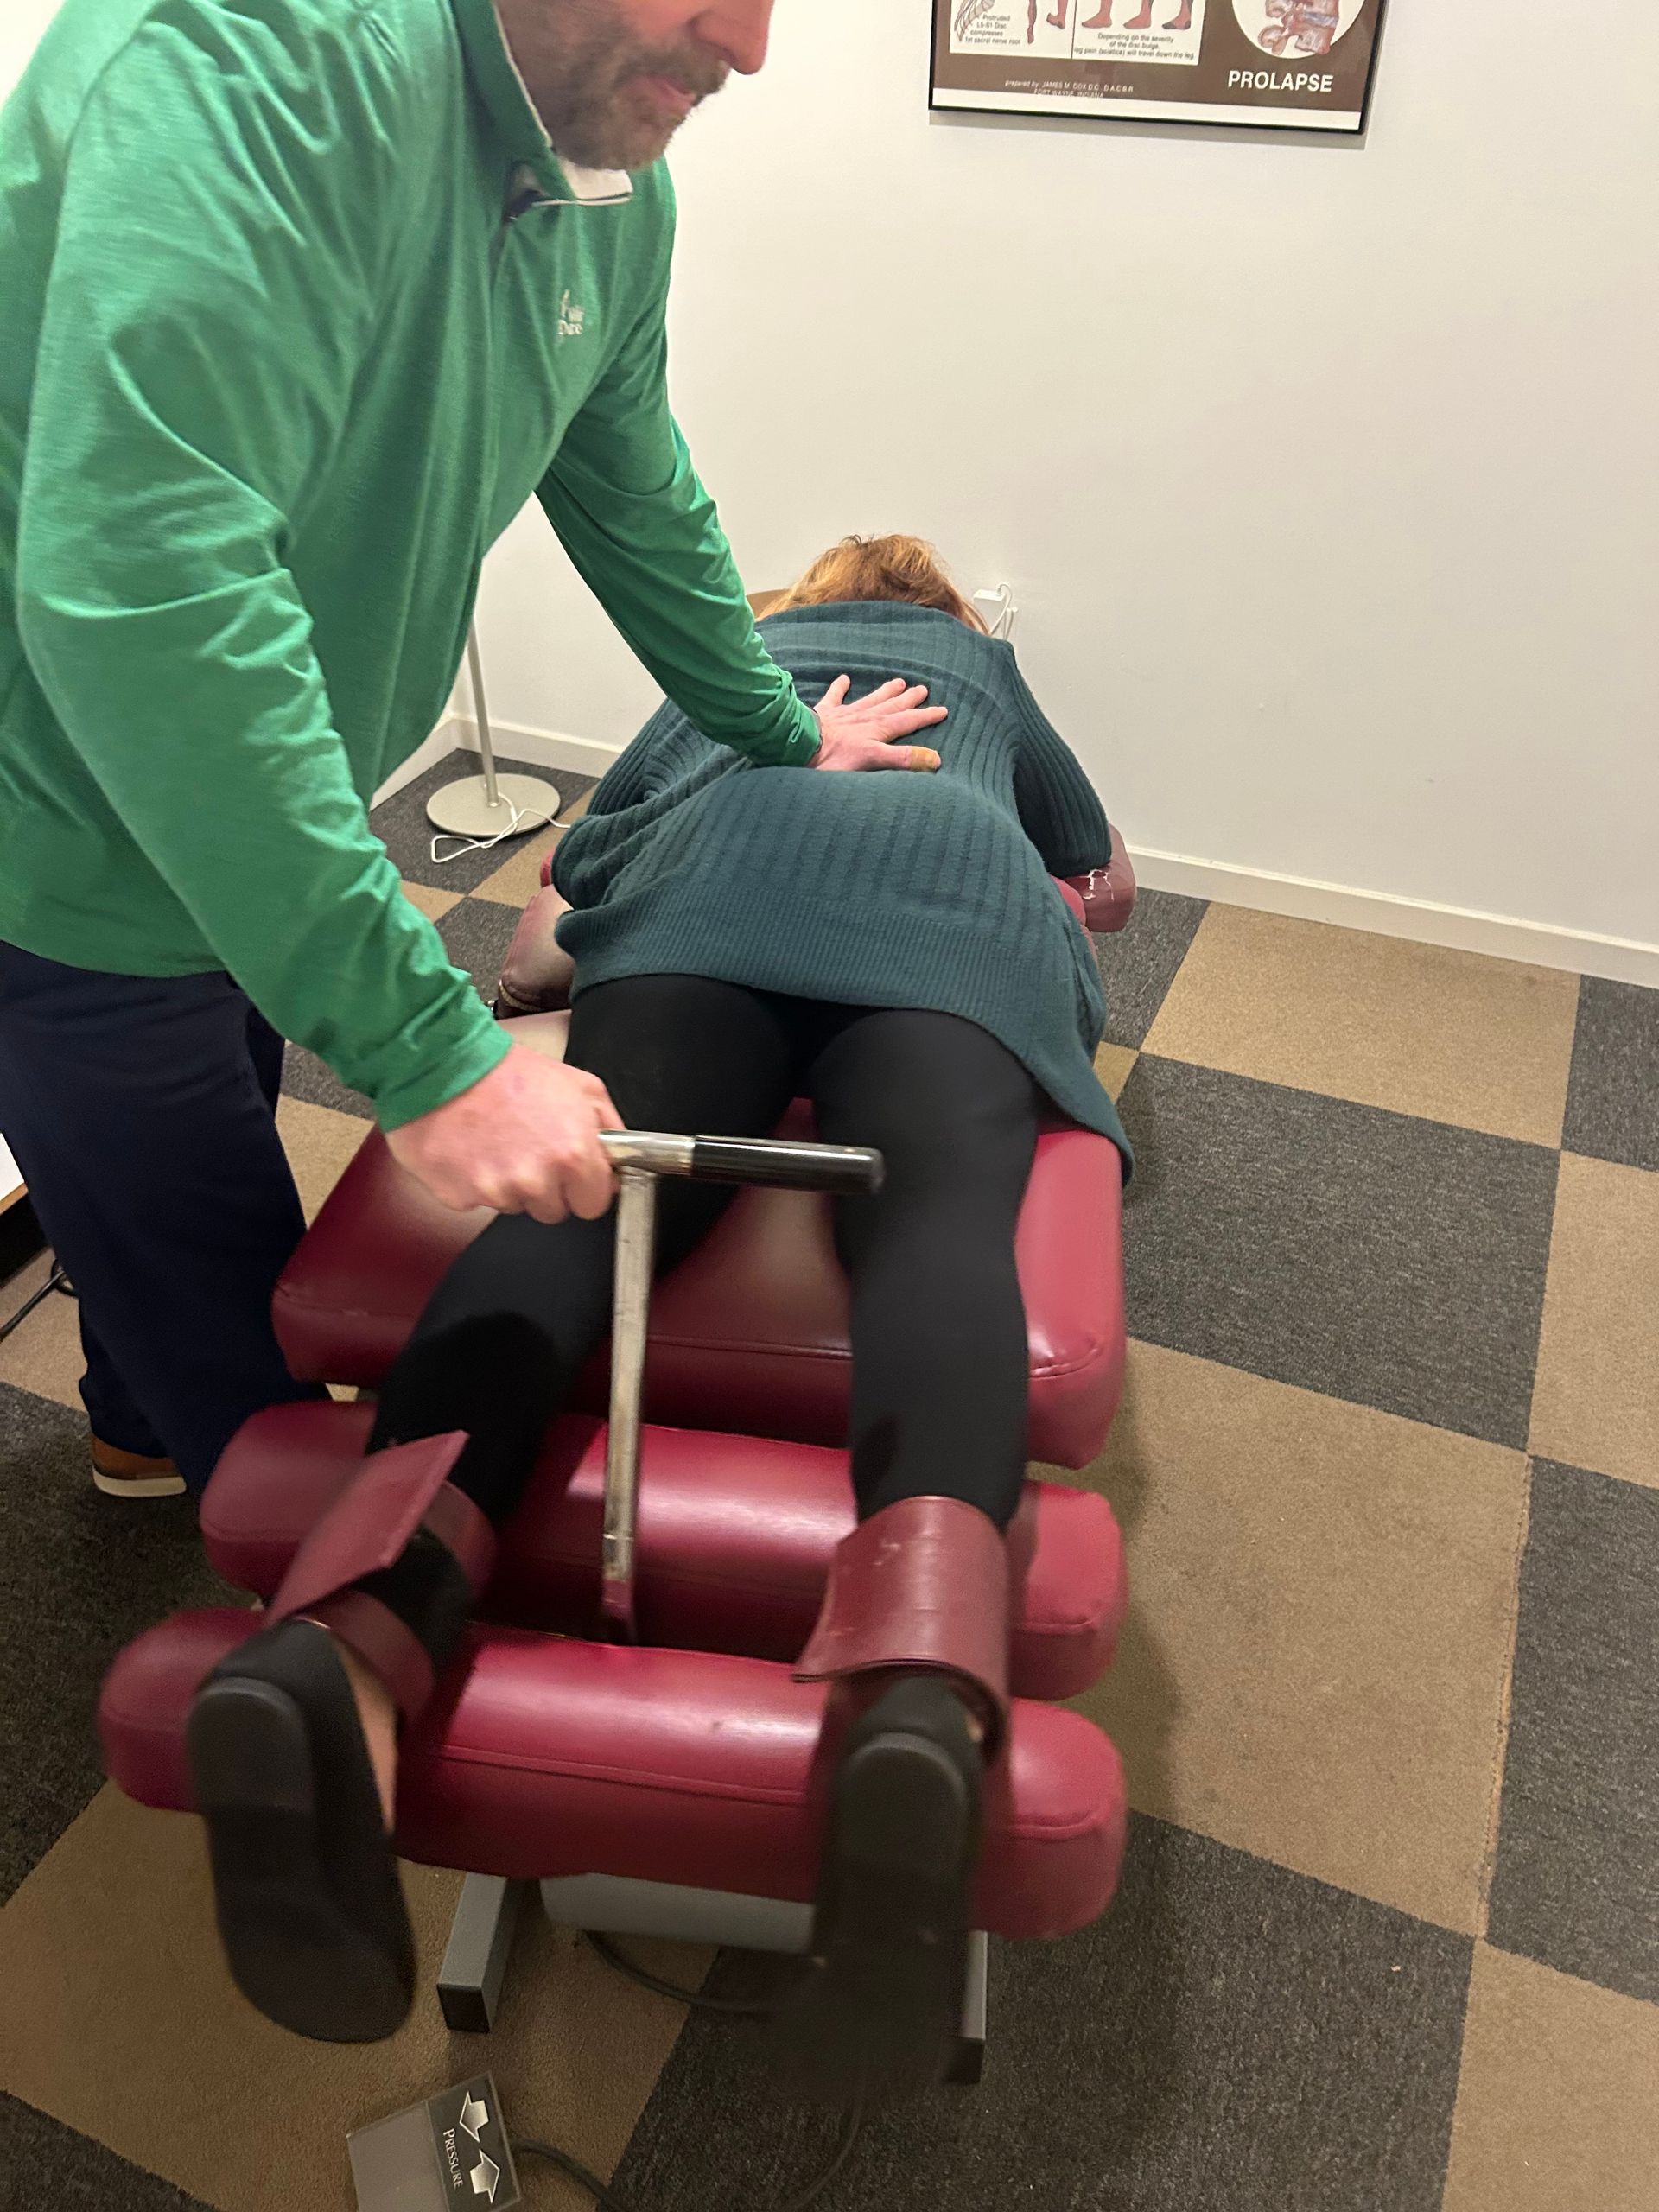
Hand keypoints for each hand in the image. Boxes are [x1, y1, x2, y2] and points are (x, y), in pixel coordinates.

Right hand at [386, 1042, 620, 1223]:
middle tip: (530, 1149)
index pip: (594, 1204)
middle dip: (548, 1187)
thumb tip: (617, 1157)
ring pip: (516, 1206)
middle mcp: (536, 1179)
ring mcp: (496, 1192)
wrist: (442, 1063)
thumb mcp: (579, 1084)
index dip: (585, 1188)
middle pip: (554, 1210)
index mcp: (572, 1154)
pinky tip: (472, 1149)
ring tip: (498, 1142)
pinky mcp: (460, 1197)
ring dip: (510, 1183)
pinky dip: (475, 1181)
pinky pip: (478, 1201)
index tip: (575, 1175)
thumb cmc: (507, 1070)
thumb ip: (607, 1125)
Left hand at [811, 675, 947, 772]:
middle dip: (909, 700)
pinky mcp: (824, 712)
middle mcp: (864, 719)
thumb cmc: (834, 758)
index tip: (942, 709)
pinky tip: (844, 678)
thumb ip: (903, 759)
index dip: (926, 717)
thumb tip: (936, 759)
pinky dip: (840, 687)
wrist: (799, 744)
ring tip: (898, 681)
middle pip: (892, 707)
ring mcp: (844, 714)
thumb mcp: (873, 760)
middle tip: (922, 689)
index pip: (907, 722)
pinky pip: (834, 696)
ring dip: (885, 692)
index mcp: (877, 731)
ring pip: (870, 699)